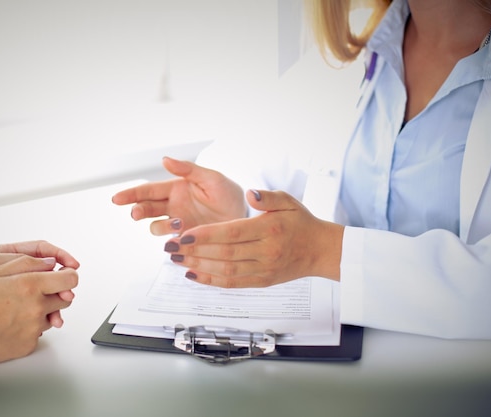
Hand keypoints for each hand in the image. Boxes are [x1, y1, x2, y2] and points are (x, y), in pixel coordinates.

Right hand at [0, 254, 78, 366]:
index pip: (69, 279)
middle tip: (36, 291)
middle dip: (56, 293)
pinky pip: (39, 332)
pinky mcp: (29, 344)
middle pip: (65, 298)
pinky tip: (11, 323)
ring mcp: (34, 328)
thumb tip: (50, 263)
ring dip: (43, 310)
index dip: (68, 275)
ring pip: (53, 315)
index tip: (63, 275)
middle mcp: (36, 307)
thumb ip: (26, 263)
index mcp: (30, 285)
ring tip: (17, 308)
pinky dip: (30, 326)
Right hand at [112, 157, 246, 234]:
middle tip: (137, 214)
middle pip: (146, 209)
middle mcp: (173, 206)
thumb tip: (164, 159)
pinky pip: (171, 242)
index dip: (131, 194)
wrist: (245, 217)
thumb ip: (188, 169)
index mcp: (176, 188)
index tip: (117, 199)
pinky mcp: (186, 239)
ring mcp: (178, 224)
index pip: (148, 190)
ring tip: (178, 223)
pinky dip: (172, 241)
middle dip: (138, 211)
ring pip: (155, 226)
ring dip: (161, 226)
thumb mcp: (211, 178)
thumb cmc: (229, 194)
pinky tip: (181, 238)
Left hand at [164, 190, 343, 287]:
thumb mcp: (288, 200)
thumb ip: (267, 196)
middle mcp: (266, 251)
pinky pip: (232, 283)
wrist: (320, 250)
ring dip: (198, 266)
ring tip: (176, 260)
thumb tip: (250, 193)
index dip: (205, 235)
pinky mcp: (261, 281)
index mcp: (270, 229)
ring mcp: (264, 269)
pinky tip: (192, 274)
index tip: (184, 235)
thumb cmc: (301, 223)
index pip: (232, 232)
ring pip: (225, 271)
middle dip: (194, 251)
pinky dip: (211, 281)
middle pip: (224, 254)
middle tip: (170, 246)